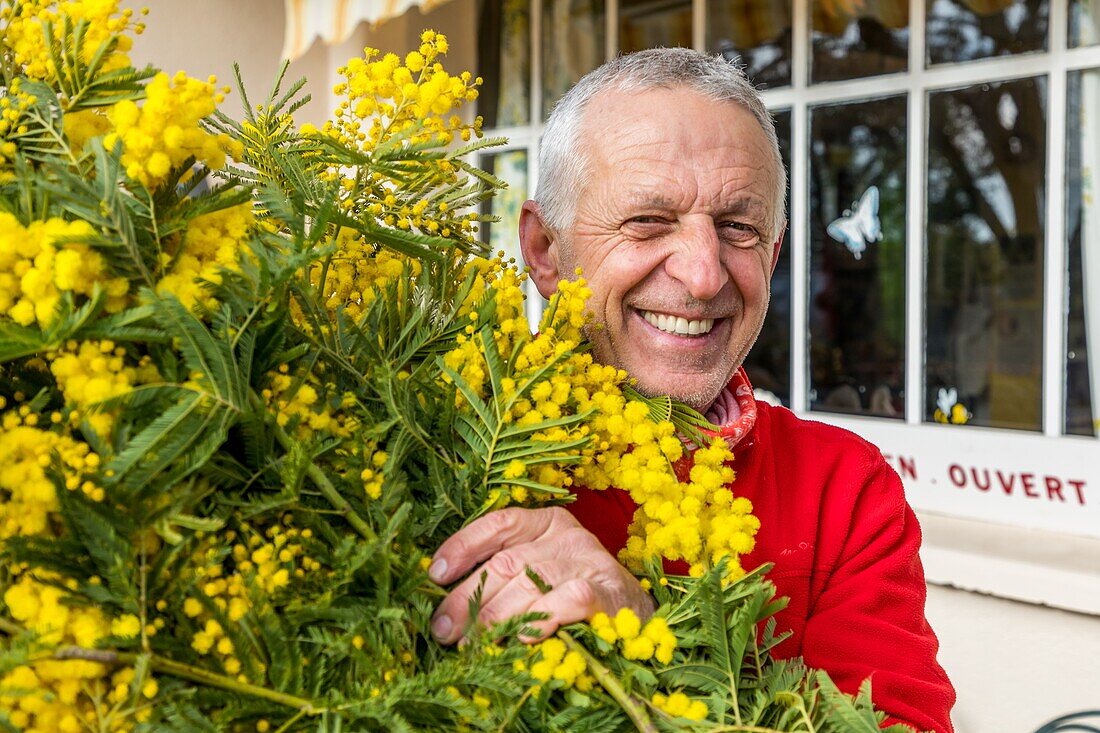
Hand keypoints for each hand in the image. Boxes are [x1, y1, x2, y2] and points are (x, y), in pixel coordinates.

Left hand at [429, 506, 654, 643]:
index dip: (464, 546)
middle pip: (506, 561)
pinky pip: (566, 601)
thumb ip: (504, 575)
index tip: (435, 574)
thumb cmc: (575, 594)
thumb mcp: (540, 573)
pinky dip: (540, 619)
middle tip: (444, 629)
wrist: (636, 618)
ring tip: (471, 643)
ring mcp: (589, 561)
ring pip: (529, 582)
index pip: (499, 523)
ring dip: (494, 617)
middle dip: (467, 597)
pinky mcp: (607, 592)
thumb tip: (448, 601)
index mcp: (547, 522)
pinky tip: (520, 639)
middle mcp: (568, 535)